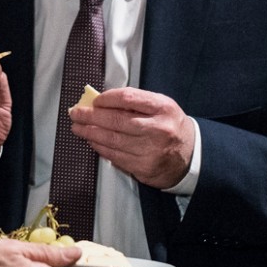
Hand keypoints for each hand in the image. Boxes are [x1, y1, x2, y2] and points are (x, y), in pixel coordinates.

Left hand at [70, 87, 195, 188]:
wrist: (191, 156)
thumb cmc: (170, 125)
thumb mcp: (161, 106)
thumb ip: (136, 102)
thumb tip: (102, 102)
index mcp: (163, 108)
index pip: (128, 98)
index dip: (107, 99)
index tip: (94, 100)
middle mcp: (158, 129)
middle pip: (117, 120)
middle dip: (91, 117)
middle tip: (75, 114)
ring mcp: (151, 150)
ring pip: (113, 141)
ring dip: (91, 134)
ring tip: (78, 128)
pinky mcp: (144, 168)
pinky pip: (116, 157)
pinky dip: (101, 149)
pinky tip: (92, 142)